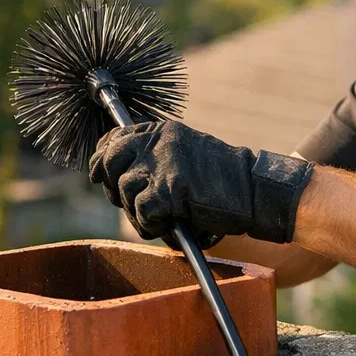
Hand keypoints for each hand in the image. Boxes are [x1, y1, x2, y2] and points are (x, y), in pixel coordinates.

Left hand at [88, 120, 313, 245]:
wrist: (254, 190)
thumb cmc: (222, 181)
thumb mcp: (184, 155)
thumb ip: (155, 157)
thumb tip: (115, 173)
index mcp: (161, 131)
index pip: (112, 139)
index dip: (102, 160)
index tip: (101, 175)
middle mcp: (158, 142)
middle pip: (109, 163)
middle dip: (114, 188)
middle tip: (133, 204)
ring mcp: (162, 164)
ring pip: (125, 191)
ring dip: (138, 213)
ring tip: (160, 219)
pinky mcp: (170, 190)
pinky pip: (142, 211)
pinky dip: (152, 224)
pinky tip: (169, 225)